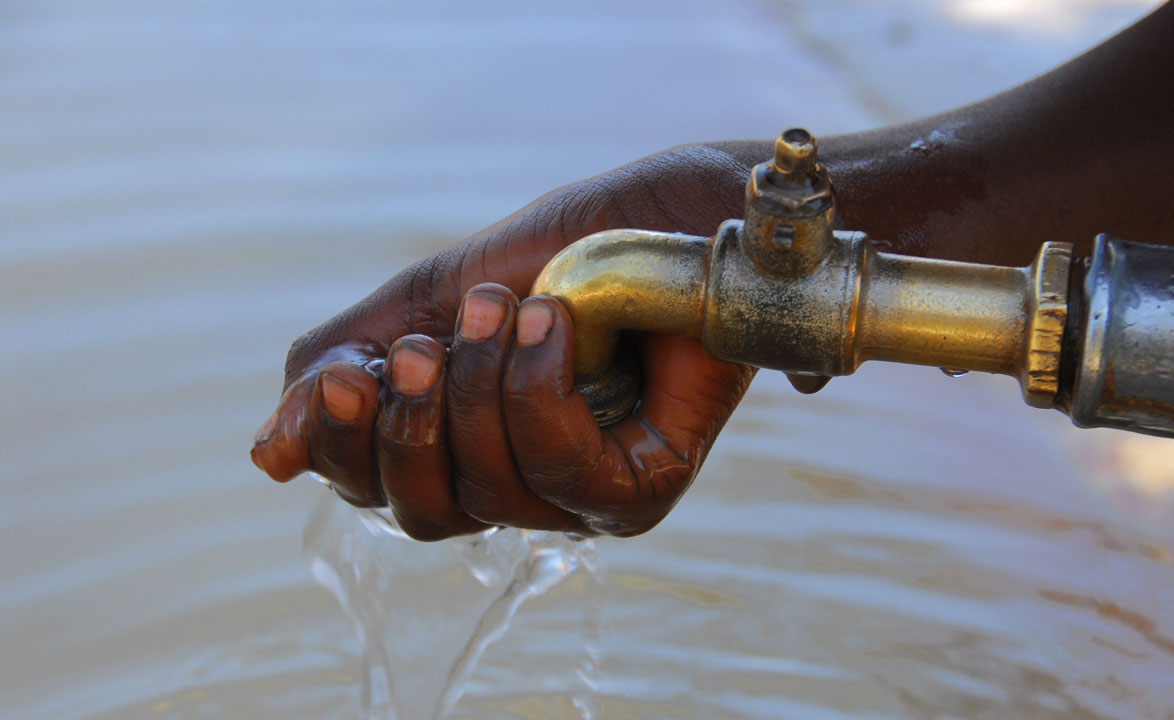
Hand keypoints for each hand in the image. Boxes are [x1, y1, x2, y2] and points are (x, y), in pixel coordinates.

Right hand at [250, 143, 775, 538]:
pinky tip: (555, 327)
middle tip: (426, 344)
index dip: (343, 441)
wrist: (664, 214)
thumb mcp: (428, 301)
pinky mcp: (637, 492)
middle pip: (419, 515)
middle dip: (410, 426)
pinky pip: (564, 479)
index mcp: (455, 445)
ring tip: (508, 308)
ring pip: (489, 494)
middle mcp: (513, 486)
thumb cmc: (559, 256)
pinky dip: (540, 394)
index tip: (350, 371)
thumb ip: (345, 372)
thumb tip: (265, 462)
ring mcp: (576, 498)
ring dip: (483, 388)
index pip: (369, 488)